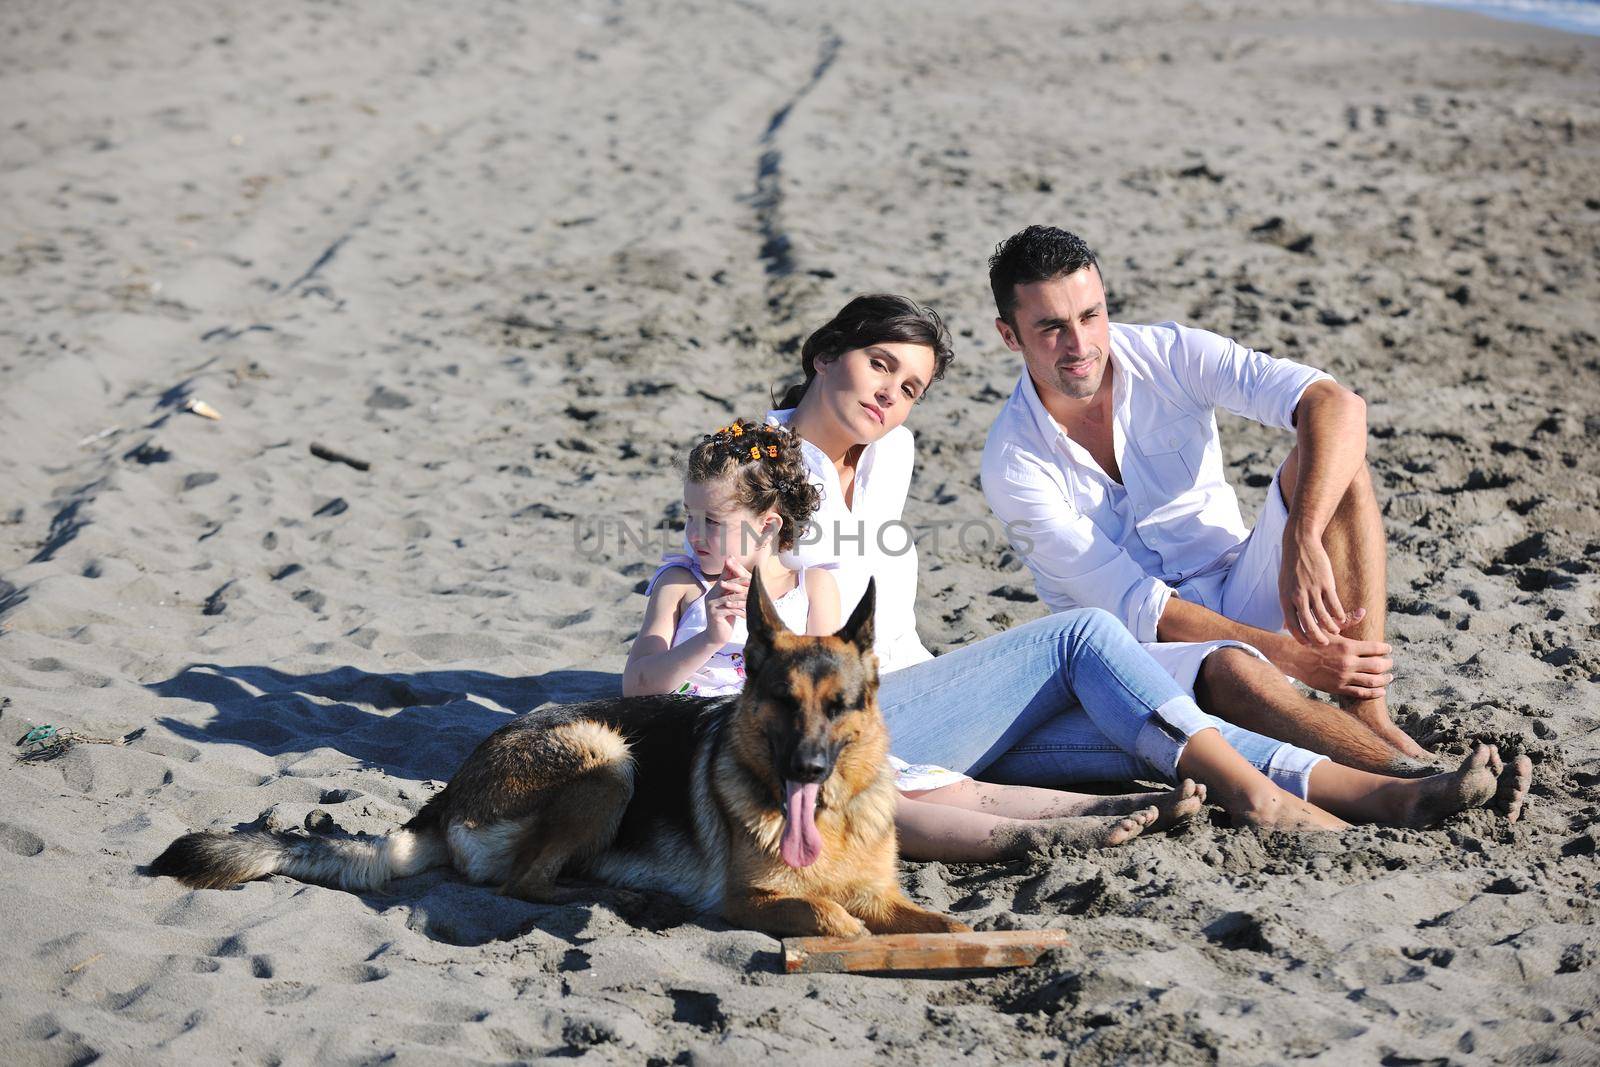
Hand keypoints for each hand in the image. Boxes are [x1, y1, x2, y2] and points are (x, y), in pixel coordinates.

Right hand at [702, 561, 749, 645]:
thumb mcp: (729, 603)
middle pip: (726, 584)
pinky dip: (741, 611)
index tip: (745, 567)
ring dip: (743, 597)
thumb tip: (744, 578)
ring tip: (754, 597)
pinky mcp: (715, 615)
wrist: (716, 635)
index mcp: (714, 591)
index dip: (732, 571)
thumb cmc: (726, 618)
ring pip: (730, 598)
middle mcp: (711, 596)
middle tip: (753, 580)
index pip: (723, 578)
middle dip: (740, 582)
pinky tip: (749, 613)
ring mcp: (711, 605)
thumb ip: (732, 591)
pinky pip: (731, 610)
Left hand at [1279, 531, 1364, 645]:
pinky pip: (1334, 604)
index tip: (1307, 644)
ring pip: (1324, 616)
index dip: (1300, 637)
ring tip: (1335, 631)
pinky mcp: (1326, 584)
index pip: (1292, 624)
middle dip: (1317, 637)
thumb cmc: (1291, 568)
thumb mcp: (1283, 586)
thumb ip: (1287, 605)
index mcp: (1285, 598)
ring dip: (1331, 627)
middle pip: (1309, 624)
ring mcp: (1313, 590)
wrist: (1300, 544)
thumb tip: (1286, 624)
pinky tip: (1341, 619)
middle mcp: (1298, 596)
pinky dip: (1339, 614)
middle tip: (1324, 644)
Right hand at [1282, 632, 1393, 699]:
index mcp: (1347, 646)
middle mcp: (1348, 662)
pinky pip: (1361, 693)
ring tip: (1388, 677)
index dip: (1386, 649)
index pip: (1376, 648)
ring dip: (1384, 679)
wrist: (1294, 659)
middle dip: (1388, 664)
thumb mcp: (1328, 629)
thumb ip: (1348, 621)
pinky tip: (1381, 691)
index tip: (1388, 649)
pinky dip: (1374, 693)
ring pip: (1373, 680)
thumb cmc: (1312, 641)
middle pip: (1378, 665)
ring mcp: (1344, 677)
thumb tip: (1363, 611)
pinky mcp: (1338, 688)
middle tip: (1390, 662)